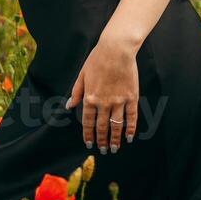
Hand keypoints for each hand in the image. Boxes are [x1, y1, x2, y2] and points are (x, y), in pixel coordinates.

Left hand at [65, 38, 138, 152]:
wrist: (116, 49)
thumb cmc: (97, 59)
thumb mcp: (82, 74)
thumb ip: (76, 92)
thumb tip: (69, 105)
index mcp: (90, 97)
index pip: (88, 122)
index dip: (88, 134)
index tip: (89, 143)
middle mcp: (103, 102)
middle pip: (102, 126)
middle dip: (102, 140)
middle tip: (103, 150)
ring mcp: (119, 101)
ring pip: (116, 125)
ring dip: (115, 139)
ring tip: (114, 149)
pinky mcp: (131, 97)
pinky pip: (131, 117)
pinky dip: (130, 129)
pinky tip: (129, 137)